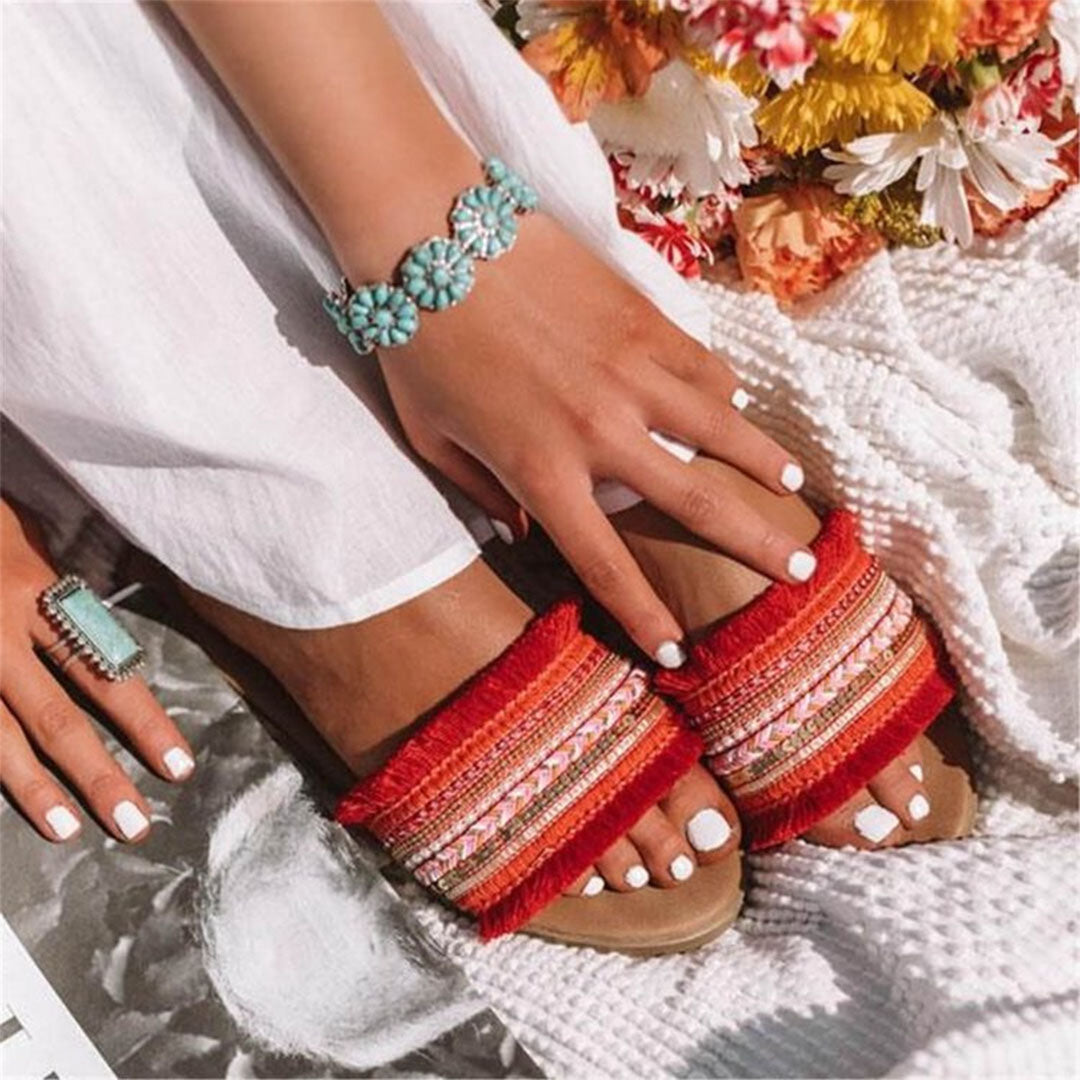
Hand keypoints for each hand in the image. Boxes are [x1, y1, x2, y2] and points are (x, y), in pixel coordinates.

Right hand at [0, 498, 193, 841]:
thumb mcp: (23, 534)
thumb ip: (55, 587)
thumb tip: (98, 631)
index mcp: (34, 591)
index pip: (105, 667)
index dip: (143, 721)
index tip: (178, 766)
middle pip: (55, 714)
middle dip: (98, 773)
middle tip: (136, 825)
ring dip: (33, 788)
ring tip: (69, 832)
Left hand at [380, 214, 813, 662]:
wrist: (428, 236)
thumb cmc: (417, 343)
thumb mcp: (431, 438)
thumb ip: (479, 492)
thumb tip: (520, 534)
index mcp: (541, 472)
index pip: (604, 565)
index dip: (644, 615)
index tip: (675, 653)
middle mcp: (600, 432)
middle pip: (695, 504)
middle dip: (753, 546)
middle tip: (797, 571)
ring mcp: (632, 372)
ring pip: (723, 429)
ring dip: (764, 464)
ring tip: (792, 489)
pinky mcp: (644, 319)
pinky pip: (702, 366)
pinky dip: (726, 391)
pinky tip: (738, 401)